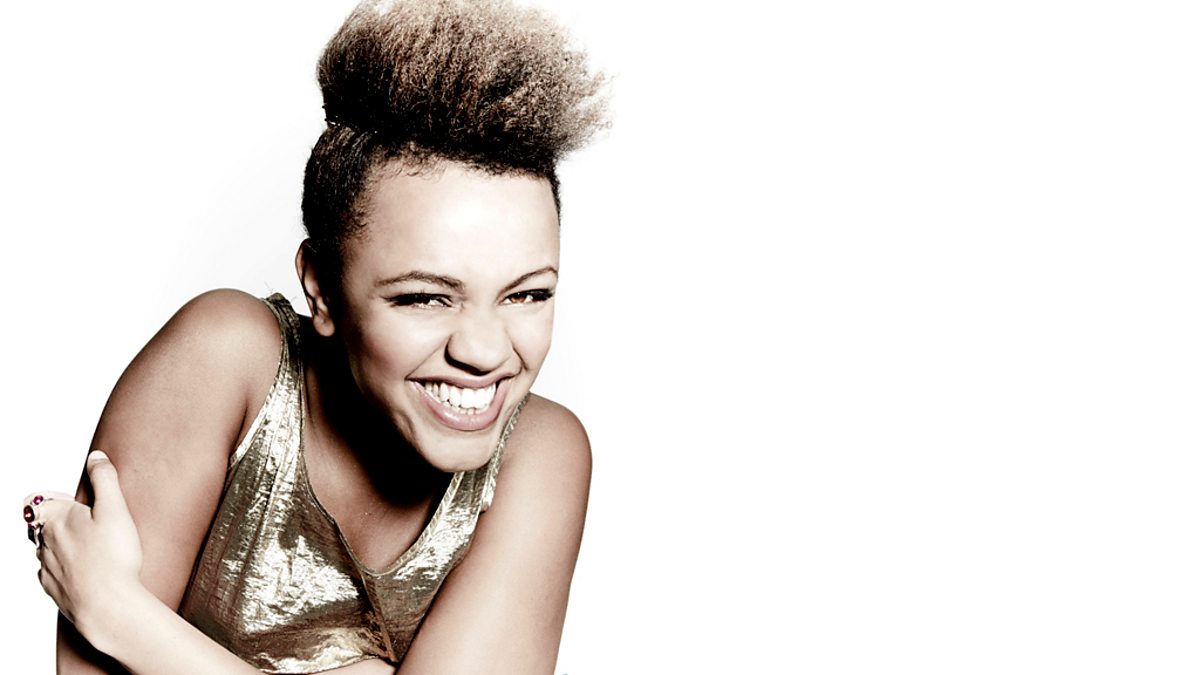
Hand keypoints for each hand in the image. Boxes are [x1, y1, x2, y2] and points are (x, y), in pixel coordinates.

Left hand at [27, 450, 143, 634]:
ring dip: (62, 547)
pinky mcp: (52, 589)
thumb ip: (104, 479)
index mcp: (56, 518)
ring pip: (46, 549)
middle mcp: (43, 541)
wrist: (106, 604)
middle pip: (42, 525)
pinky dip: (64, 569)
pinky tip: (86, 572)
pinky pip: (52, 573)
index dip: (55, 499)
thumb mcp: (115, 508)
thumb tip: (95, 457)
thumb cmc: (113, 557)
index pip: (39, 500)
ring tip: (90, 550)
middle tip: (89, 526)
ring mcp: (45, 567)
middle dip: (60, 523)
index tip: (74, 503)